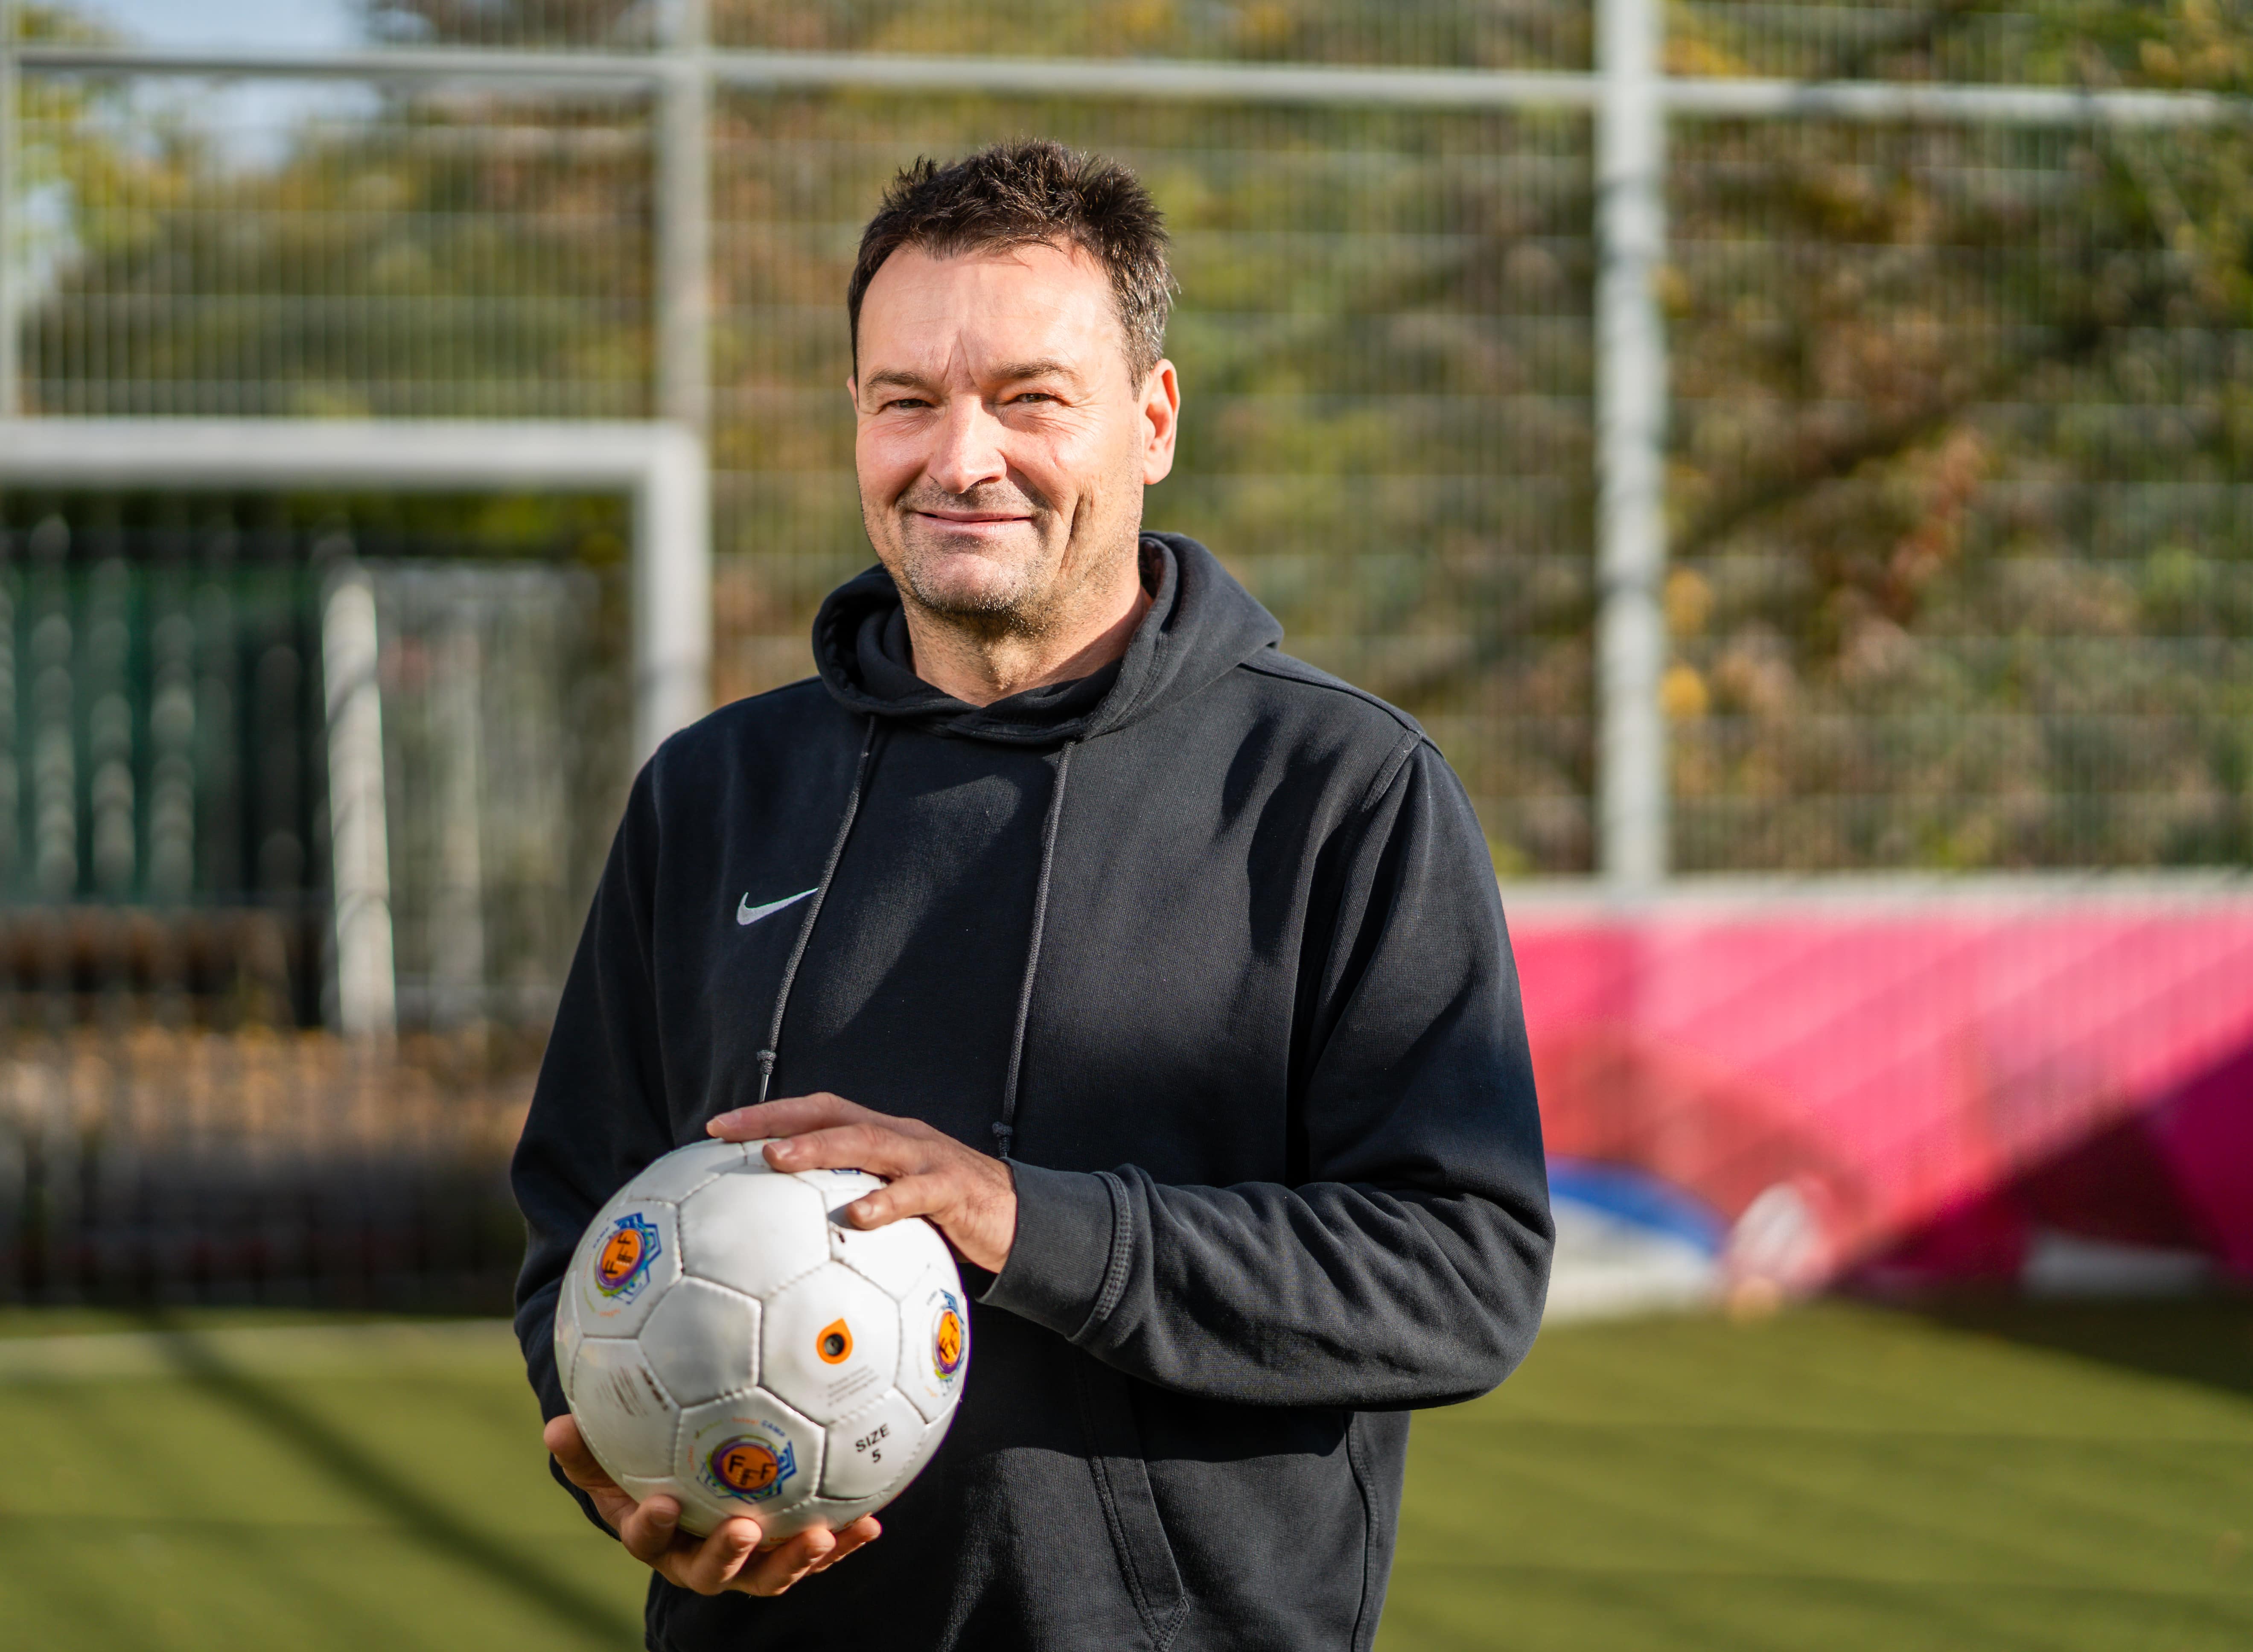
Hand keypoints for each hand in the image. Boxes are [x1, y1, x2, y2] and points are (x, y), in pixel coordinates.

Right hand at [544, 1414, 878, 1595]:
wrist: (683, 1487)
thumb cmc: (642, 1465)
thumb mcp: (610, 1456)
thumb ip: (586, 1447)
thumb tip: (554, 1425)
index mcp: (655, 1534)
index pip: (646, 1539)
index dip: (651, 1527)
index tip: (661, 1504)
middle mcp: (699, 1557)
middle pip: (712, 1573)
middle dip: (730, 1557)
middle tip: (747, 1530)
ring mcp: (746, 1561)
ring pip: (769, 1574)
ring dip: (797, 1559)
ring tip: (822, 1534)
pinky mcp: (785, 1553)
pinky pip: (814, 1553)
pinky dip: (841, 1542)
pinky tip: (871, 1522)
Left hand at [707, 1092, 1017, 1273]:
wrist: (1021, 1219)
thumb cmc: (947, 1213)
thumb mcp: (895, 1197)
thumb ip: (852, 1198)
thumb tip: (786, 1232)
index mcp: (880, 1135)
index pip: (816, 1112)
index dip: (767, 1114)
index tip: (715, 1128)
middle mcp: (898, 1136)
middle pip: (831, 1114)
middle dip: (777, 1119)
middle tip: (728, 1133)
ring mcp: (926, 1158)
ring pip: (867, 1141)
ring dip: (818, 1148)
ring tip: (776, 1160)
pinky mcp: (953, 1189)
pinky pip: (916, 1194)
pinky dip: (885, 1203)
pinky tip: (856, 1218)